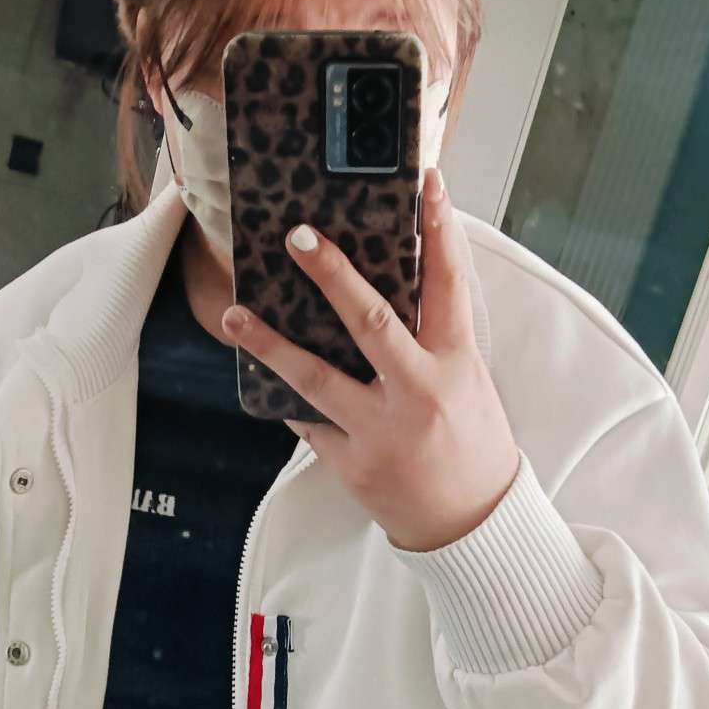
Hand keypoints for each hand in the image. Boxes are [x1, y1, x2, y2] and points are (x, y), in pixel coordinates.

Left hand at [221, 168, 520, 552]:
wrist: (473, 525)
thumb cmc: (472, 442)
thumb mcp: (468, 380)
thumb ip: (434, 336)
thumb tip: (393, 278)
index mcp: (456, 364)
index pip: (449, 283)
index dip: (439, 229)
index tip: (426, 183)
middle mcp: (418, 393)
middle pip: (371, 321)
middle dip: (332, 275)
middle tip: (298, 237)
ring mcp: (380, 431)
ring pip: (316, 377)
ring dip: (270, 343)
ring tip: (236, 315)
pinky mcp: (351, 463)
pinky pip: (307, 421)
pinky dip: (286, 396)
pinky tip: (258, 372)